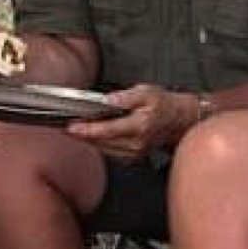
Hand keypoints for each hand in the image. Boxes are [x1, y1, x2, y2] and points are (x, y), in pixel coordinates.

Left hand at [66, 83, 188, 160]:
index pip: (108, 130)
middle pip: (103, 142)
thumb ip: (126, 96)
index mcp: (140, 125)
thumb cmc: (163, 104)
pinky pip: (111, 153)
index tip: (72, 127)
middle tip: (68, 128)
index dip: (88, 129)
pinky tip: (93, 137)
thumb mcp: (147, 92)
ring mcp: (135, 152)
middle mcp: (137, 142)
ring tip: (77, 131)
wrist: (179, 120)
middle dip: (84, 136)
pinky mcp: (134, 157)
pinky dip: (100, 145)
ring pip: (105, 149)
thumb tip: (109, 100)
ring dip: (90, 141)